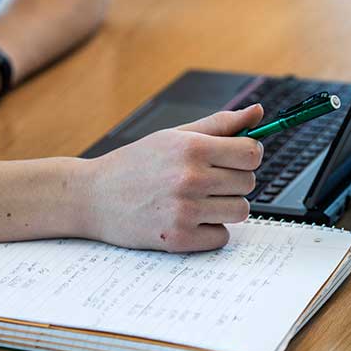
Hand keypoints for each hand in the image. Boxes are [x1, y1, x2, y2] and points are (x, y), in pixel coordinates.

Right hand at [81, 104, 264, 252]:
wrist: (92, 197)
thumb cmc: (135, 164)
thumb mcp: (174, 136)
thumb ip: (220, 124)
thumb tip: (258, 111)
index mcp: (191, 148)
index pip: (251, 153)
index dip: (249, 155)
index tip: (236, 159)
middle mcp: (190, 178)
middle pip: (248, 183)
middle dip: (233, 182)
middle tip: (208, 181)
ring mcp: (184, 211)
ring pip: (240, 212)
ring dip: (225, 208)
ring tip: (198, 200)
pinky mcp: (178, 239)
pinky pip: (221, 237)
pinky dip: (210, 231)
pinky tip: (189, 219)